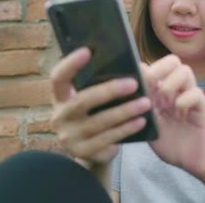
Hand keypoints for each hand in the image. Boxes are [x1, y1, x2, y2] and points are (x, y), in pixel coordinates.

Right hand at [50, 47, 150, 166]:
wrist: (94, 151)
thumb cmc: (98, 114)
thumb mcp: (95, 100)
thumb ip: (102, 84)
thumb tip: (130, 65)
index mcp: (60, 97)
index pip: (58, 78)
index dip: (70, 64)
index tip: (88, 50)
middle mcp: (60, 117)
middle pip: (82, 101)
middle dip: (109, 91)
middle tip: (134, 83)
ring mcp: (69, 137)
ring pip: (99, 122)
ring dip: (125, 111)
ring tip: (146, 103)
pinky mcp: (83, 153)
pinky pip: (107, 139)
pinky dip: (126, 129)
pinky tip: (141, 122)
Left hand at [141, 55, 204, 175]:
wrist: (188, 161)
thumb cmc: (167, 142)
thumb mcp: (148, 123)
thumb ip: (140, 106)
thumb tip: (126, 88)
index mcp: (161, 90)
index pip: (154, 66)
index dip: (144, 70)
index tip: (134, 82)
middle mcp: (176, 89)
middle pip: (172, 60)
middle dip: (158, 69)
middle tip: (150, 86)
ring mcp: (189, 96)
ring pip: (185, 71)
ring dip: (171, 84)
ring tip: (165, 103)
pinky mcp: (201, 106)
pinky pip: (195, 93)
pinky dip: (184, 100)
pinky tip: (178, 113)